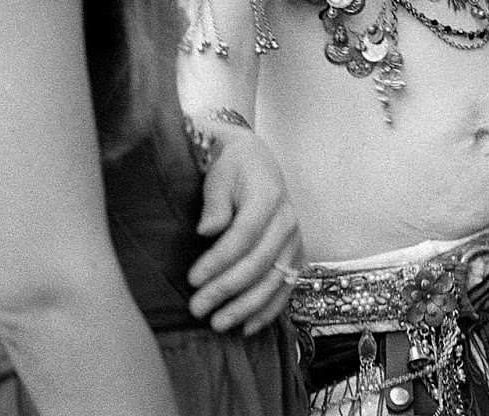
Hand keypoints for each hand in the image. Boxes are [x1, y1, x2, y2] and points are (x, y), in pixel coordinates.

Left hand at [186, 129, 302, 333]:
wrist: (257, 161)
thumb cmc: (232, 168)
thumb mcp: (220, 174)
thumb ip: (215, 202)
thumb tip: (207, 230)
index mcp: (269, 196)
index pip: (243, 235)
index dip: (218, 260)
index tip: (192, 279)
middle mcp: (288, 221)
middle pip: (258, 263)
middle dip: (226, 289)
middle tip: (196, 308)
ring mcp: (295, 240)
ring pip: (274, 280)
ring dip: (246, 307)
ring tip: (217, 324)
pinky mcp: (296, 256)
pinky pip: (286, 288)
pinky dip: (268, 310)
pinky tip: (247, 328)